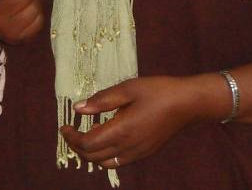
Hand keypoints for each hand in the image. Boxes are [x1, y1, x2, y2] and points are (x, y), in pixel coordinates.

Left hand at [59, 75, 204, 168]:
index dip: (71, 137)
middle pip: (93, 157)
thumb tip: (78, 108)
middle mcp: (128, 147)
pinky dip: (105, 156)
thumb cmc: (158, 91)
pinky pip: (119, 162)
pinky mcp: (145, 152)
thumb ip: (102, 100)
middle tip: (70, 132)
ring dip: (90, 154)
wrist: (187, 103)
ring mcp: (138, 152)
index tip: (64, 126)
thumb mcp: (128, 88)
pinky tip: (106, 140)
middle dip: (77, 147)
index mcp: (122, 130)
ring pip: (105, 163)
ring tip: (85, 137)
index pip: (87, 144)